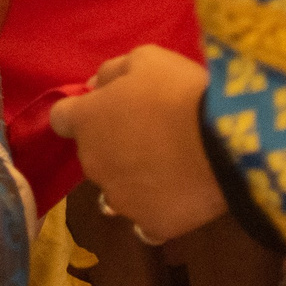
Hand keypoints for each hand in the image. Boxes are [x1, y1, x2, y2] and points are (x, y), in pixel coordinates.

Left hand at [49, 45, 225, 243]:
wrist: (224, 144)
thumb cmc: (180, 92)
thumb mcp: (147, 60)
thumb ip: (112, 72)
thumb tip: (94, 86)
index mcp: (86, 121)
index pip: (61, 118)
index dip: (83, 112)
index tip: (108, 108)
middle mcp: (92, 164)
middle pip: (93, 153)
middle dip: (113, 144)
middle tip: (152, 132)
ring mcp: (119, 199)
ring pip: (117, 189)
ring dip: (133, 178)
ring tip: (170, 168)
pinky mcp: (149, 225)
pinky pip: (146, 219)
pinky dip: (157, 208)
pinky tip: (179, 195)